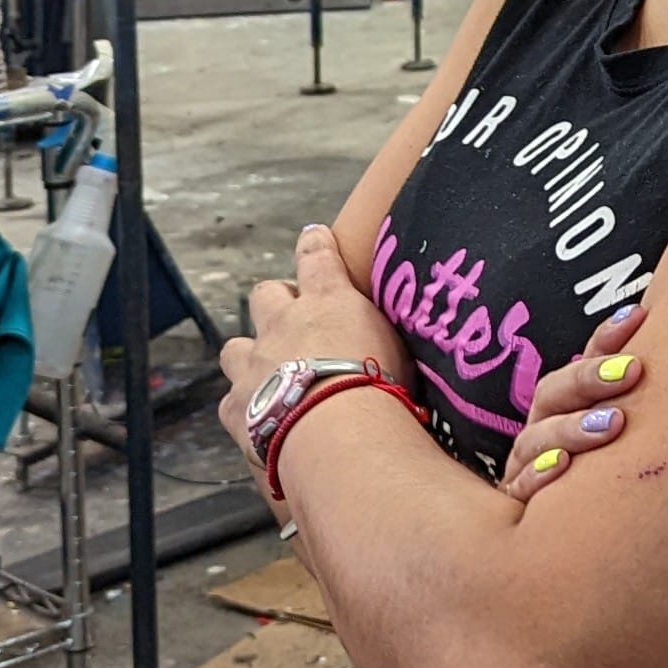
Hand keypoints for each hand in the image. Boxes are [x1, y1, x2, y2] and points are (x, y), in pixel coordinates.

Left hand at [219, 223, 411, 480]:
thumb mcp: (403, 350)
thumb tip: (436, 336)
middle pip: (266, 295)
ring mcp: (253, 366)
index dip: (315, 245)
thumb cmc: (381, 386)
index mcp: (328, 302)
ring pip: (235, 347)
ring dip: (250, 355)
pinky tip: (262, 421)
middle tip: (294, 322)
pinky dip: (244, 407)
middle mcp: (283, 325)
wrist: (335, 432)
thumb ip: (397, 339)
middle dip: (276, 304)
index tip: (313, 235)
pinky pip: (231, 401)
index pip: (317, 255)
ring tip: (269, 373)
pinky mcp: (236, 408)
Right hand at [498, 302, 646, 501]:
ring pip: (538, 439)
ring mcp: (526, 469)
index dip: (605, 339)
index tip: (638, 318)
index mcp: (565, 407)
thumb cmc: (605, 480)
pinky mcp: (518, 510)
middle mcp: (542, 432)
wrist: (566, 547)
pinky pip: (521, 489)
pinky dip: (540, 475)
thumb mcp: (623, 435)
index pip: (582, 363)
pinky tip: (562, 467)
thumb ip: (641, 400)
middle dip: (590, 378)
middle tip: (632, 370)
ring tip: (612, 423)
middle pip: (554, 394)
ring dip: (573, 427)